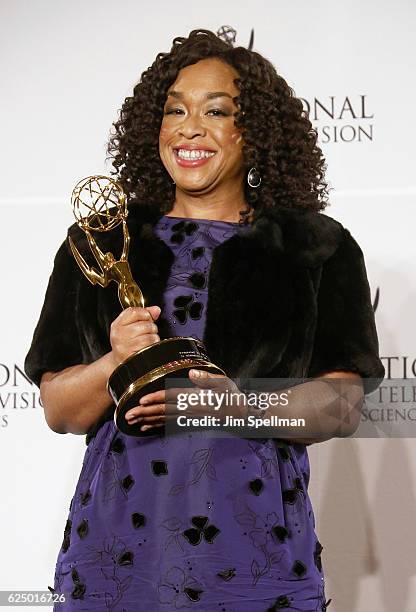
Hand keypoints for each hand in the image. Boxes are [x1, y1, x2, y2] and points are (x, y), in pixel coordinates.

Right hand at [109, 305, 160, 366]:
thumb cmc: (127, 342)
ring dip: (153, 337)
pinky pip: (150, 347)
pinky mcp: (133, 357)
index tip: (147, 317)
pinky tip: (147, 347)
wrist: (121, 362)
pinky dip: (152, 346)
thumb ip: (144, 315)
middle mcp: (119, 335)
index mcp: (117, 325)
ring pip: (149, 336)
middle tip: (147, 332)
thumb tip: (156, 309)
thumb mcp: (130, 326)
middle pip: (144, 324)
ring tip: (147, 340)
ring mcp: (125, 347)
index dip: (145, 313)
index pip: (133, 312)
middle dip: (151, 327)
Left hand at [124, 369, 246, 431]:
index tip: (142, 399)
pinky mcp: (187, 420)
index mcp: (196, 398)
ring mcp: (187, 417)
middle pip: (163, 410)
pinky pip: (168, 424)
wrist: (238, 415)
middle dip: (145, 412)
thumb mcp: (223, 383)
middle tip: (128, 414)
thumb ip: (207, 378)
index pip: (172, 397)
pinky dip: (155, 424)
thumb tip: (192, 373)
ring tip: (131, 420)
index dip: (157, 398)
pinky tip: (145, 425)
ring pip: (163, 418)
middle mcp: (189, 409)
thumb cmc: (230, 397)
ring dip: (146, 419)